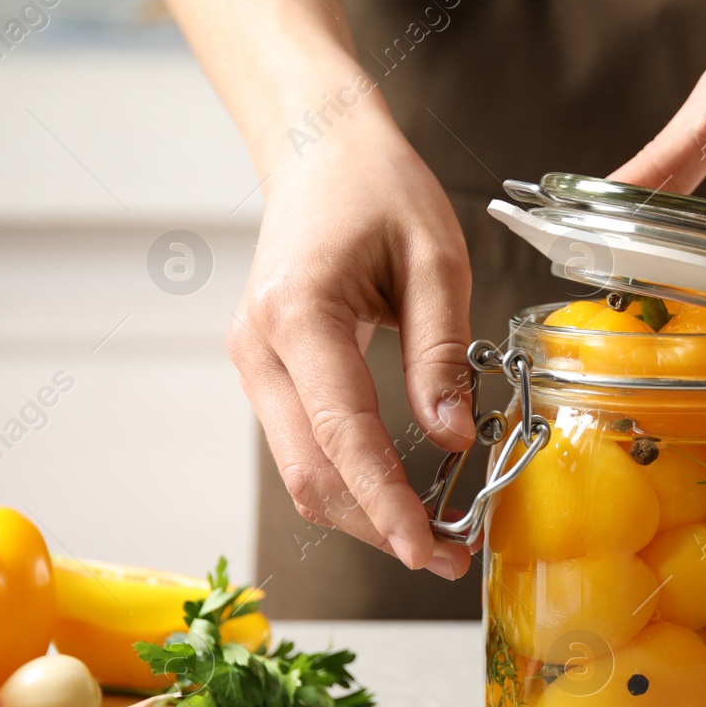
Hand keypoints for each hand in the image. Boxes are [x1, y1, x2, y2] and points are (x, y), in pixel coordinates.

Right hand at [226, 114, 476, 578]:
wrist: (317, 150)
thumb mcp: (435, 257)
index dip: (386, 503)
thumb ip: (442, 352)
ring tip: (432, 535)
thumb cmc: (377, 188)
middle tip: (447, 557)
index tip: (429, 550)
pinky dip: (348, 480)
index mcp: (298, 314)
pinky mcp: (266, 371)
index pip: (343, 435)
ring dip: (361, 512)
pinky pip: (303, 445)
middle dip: (376, 527)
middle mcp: (259, 347)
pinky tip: (396, 494)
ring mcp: (253, 362)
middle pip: (310, 474)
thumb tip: (452, 440)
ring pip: (301, 470)